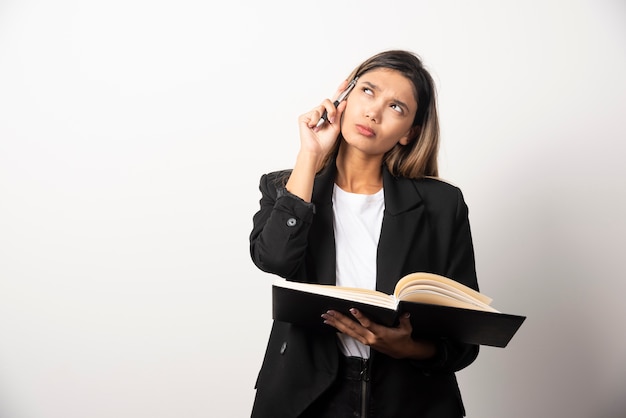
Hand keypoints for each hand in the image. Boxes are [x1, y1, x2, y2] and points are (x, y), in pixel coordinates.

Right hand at [296, 80, 349, 160]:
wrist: (317, 150)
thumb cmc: (326, 142)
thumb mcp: (336, 126)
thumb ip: (339, 114)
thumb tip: (344, 102)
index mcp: (328, 115)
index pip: (335, 101)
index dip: (340, 91)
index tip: (347, 83)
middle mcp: (320, 113)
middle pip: (328, 101)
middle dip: (332, 109)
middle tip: (333, 119)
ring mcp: (312, 114)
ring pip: (321, 106)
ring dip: (325, 116)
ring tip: (322, 126)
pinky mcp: (304, 117)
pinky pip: (314, 112)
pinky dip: (316, 120)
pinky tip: (314, 127)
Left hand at [322, 309, 436, 359]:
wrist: (402, 351)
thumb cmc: (403, 338)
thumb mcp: (406, 329)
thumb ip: (404, 320)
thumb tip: (404, 312)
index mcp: (380, 333)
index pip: (368, 324)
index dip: (360, 317)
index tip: (352, 309)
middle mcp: (370, 338)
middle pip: (352, 327)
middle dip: (340, 319)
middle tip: (330, 312)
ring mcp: (366, 340)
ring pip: (348, 331)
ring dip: (336, 324)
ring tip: (326, 317)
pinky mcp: (364, 341)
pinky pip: (350, 334)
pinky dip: (340, 328)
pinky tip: (333, 324)